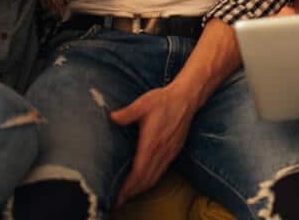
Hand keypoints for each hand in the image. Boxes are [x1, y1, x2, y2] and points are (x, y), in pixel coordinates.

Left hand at [110, 84, 195, 206]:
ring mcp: (169, 152)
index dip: (129, 186)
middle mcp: (162, 151)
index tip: (118, 196)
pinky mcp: (174, 151)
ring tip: (128, 196)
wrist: (186, 98)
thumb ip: (127, 112)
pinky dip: (151, 181)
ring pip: (155, 178)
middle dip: (132, 192)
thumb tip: (112, 116)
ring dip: (141, 189)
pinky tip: (144, 182)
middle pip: (146, 180)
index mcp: (152, 142)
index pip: (139, 172)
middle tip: (118, 201)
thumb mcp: (143, 103)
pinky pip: (161, 172)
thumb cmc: (163, 100)